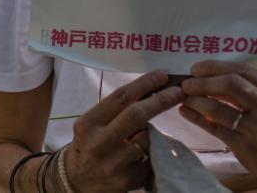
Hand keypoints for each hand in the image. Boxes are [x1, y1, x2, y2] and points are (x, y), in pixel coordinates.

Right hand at [63, 70, 182, 192]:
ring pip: (147, 138)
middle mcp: (99, 143)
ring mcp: (115, 164)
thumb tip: (150, 90)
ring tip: (146, 130)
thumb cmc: (89, 143)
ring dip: (153, 130)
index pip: (120, 97)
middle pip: (136, 115)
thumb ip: (115, 110)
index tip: (162, 76)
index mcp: (88, 124)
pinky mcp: (129, 180)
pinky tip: (145, 151)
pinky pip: (150, 158)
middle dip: (160, 100)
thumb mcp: (93, 123)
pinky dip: (152, 150)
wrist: (78, 180)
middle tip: (177, 91)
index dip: (144, 84)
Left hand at [178, 61, 256, 189]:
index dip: (215, 67)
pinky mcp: (245, 147)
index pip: (241, 70)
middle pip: (231, 85)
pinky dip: (197, 118)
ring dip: (196, 100)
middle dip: (203, 82)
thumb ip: (248, 85)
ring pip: (219, 109)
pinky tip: (186, 111)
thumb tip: (208, 73)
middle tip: (186, 83)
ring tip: (184, 97)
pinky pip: (215, 128)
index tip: (196, 68)